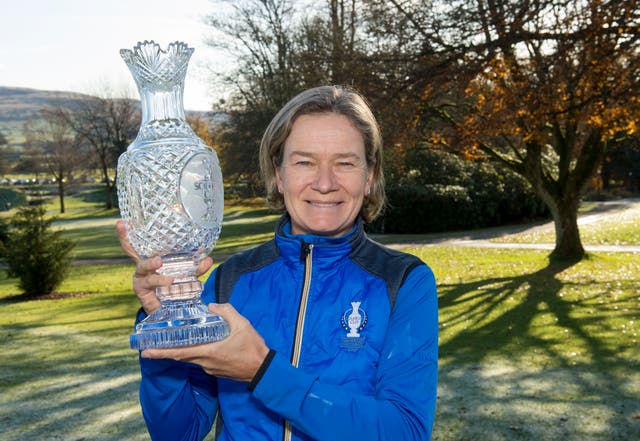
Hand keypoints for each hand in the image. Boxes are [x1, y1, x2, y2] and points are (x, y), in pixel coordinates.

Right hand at [116, 219, 213, 314]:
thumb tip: (208, 258)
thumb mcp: (187, 275)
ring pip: (143, 265)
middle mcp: (143, 264)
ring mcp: (140, 277)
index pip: (141, 241)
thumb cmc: (175, 288)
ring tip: (160, 261)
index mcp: (152, 256)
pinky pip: (149, 282)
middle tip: (126, 227)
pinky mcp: (141, 289)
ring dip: (151, 262)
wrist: (171, 312)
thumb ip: (196, 268)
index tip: (121, 221)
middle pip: (130, 249)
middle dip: (126, 238)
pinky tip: (169, 280)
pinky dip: (160, 280)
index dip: (130, 232)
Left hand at [141, 303, 269, 381]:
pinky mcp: (215, 370)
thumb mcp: (242, 324)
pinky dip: (192, 353)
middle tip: (147, 349)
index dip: (161, 352)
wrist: (262, 370)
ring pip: (189, 358)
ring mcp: (210, 368)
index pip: (179, 352)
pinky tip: (195, 346)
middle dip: (163, 353)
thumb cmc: (253, 348)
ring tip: (168, 344)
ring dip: (178, 352)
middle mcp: (205, 362)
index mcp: (209, 351)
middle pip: (180, 356)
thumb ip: (226, 311)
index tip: (145, 352)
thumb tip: (212, 305)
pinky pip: (199, 361)